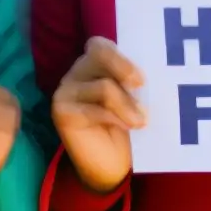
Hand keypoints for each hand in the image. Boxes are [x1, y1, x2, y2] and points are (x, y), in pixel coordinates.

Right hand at [50, 39, 144, 194]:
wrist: (111, 165)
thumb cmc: (126, 126)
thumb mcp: (134, 98)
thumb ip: (134, 83)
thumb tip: (149, 75)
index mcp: (94, 64)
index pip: (100, 45)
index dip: (120, 55)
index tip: (141, 79)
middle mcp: (77, 72)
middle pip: (98, 53)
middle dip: (123, 67)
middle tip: (141, 86)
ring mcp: (66, 91)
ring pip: (103, 86)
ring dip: (127, 105)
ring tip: (140, 121)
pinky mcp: (62, 112)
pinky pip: (94, 109)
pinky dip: (115, 118)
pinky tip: (126, 128)